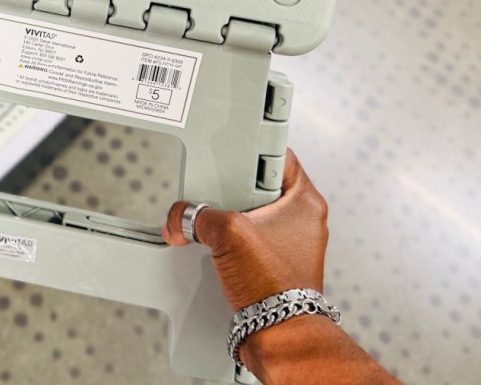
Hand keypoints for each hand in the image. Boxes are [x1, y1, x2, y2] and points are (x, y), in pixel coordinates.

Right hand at [162, 148, 328, 311]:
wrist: (277, 335)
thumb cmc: (274, 287)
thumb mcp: (227, 233)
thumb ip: (197, 216)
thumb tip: (180, 218)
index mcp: (306, 202)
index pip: (280, 157)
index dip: (252, 152)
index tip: (232, 154)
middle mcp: (303, 221)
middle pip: (259, 188)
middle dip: (232, 191)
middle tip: (218, 194)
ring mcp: (290, 244)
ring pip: (250, 216)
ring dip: (228, 221)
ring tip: (217, 227)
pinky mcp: (275, 264)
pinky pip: (247, 241)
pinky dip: (230, 243)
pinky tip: (217, 250)